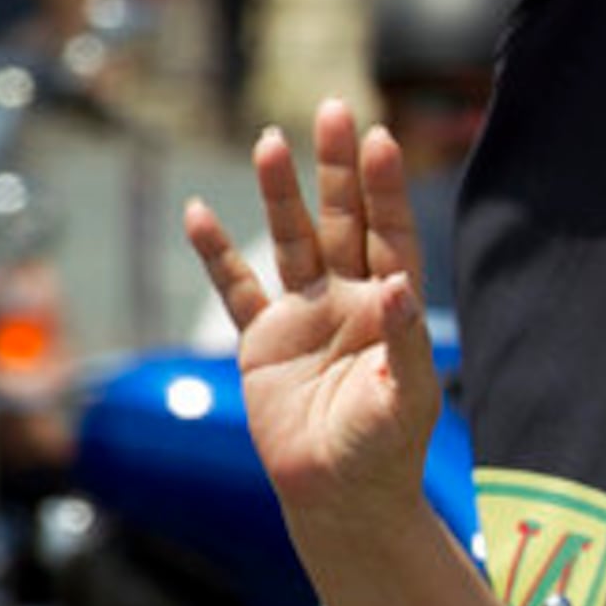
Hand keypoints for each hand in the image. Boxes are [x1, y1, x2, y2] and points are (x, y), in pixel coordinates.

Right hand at [182, 99, 439, 541]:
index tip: (380, 138)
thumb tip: (400, 285)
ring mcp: (304, 318)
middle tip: (332, 109)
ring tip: (269, 142)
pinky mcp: (263, 343)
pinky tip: (200, 213)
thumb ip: (404, 341)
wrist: (341, 497)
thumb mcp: (405, 397)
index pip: (390, 235)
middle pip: (341, 222)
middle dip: (337, 170)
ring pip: (289, 242)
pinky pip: (236, 289)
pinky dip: (216, 254)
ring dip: (279, 193)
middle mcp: (348, 302)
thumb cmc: (384, 451)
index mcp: (390, 308)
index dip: (384, 190)